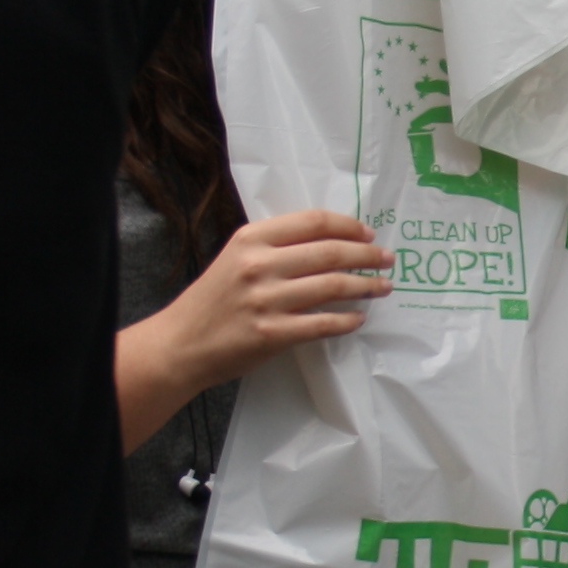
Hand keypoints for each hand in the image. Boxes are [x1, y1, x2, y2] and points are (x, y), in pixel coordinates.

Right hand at [115, 207, 387, 446]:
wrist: (180, 344)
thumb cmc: (213, 300)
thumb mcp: (236, 258)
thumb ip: (275, 246)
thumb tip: (330, 240)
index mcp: (251, 238)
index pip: (314, 222)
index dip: (349, 227)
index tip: (368, 235)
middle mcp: (259, 264)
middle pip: (331, 252)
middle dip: (368, 256)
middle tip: (387, 260)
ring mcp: (266, 300)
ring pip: (333, 286)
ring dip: (366, 287)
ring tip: (383, 287)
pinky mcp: (272, 333)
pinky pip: (324, 323)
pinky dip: (348, 320)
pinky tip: (358, 318)